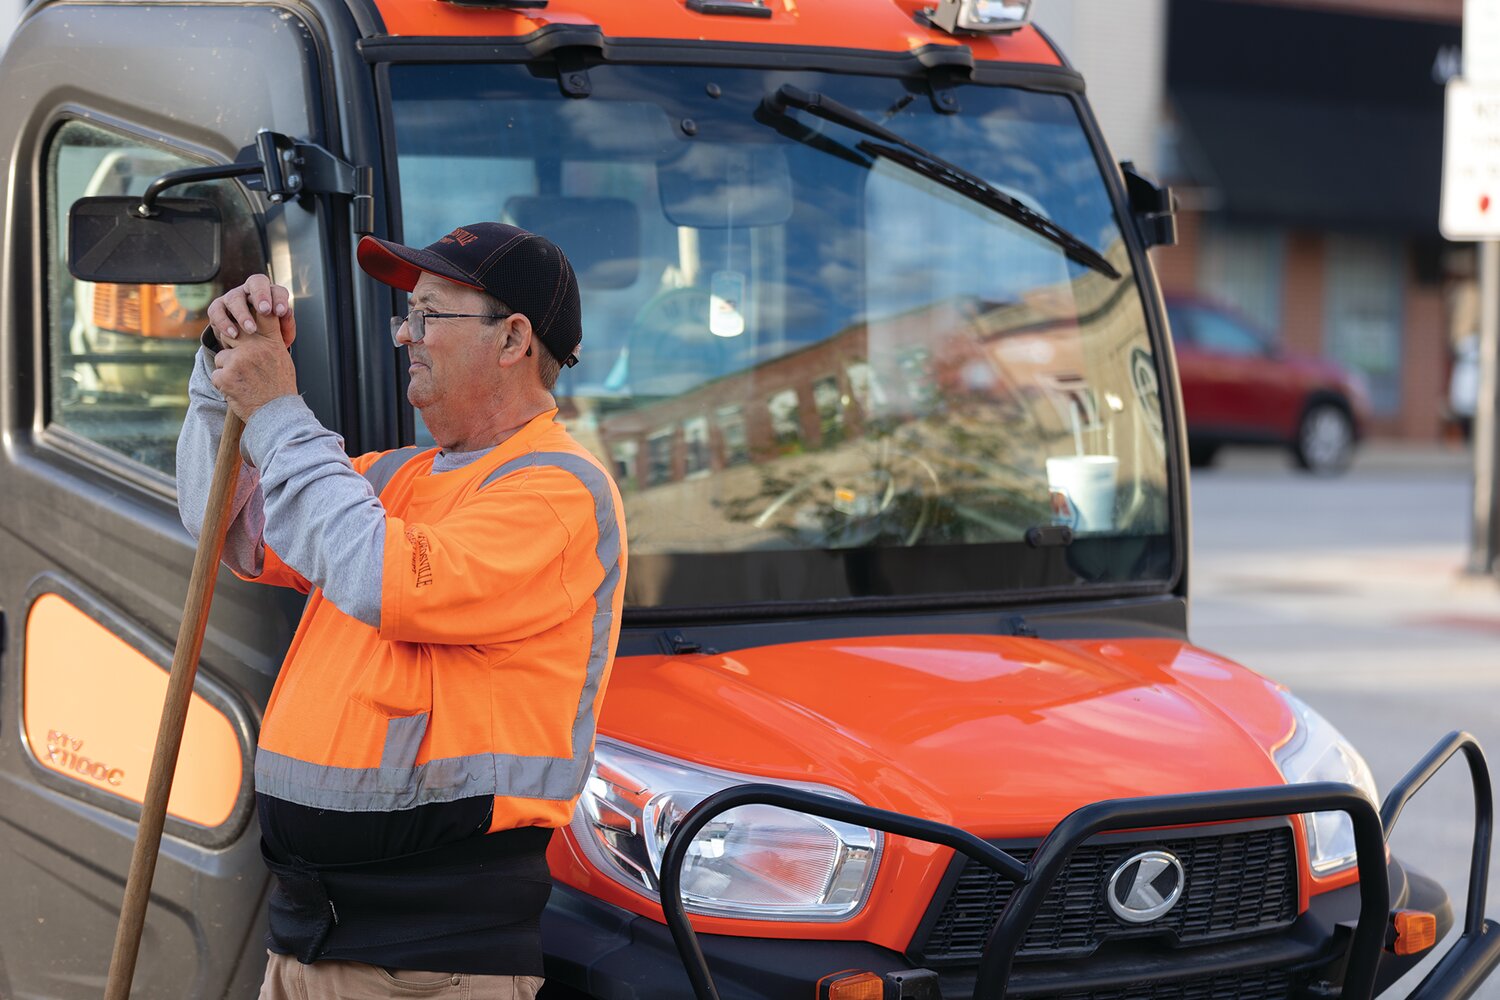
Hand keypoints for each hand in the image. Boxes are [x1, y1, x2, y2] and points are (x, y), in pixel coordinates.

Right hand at [206, 274, 295, 349]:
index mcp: (270, 295)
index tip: (281, 312)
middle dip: (261, 295)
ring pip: (235, 298)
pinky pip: (216, 311)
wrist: (245, 348)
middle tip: (265, 311)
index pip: (276, 290)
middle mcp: (251, 292)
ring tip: (251, 330)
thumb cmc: (268, 337)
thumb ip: (287, 325)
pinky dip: (224, 323)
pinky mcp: (217, 308)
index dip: (279, 298)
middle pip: (255, 282)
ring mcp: (233, 298)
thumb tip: (288, 312)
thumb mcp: (281, 335)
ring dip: (243, 314)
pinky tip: (234, 334)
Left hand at [209, 296, 298, 421]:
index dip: (249, 314)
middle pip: (232, 333)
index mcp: (271, 342)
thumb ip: (267, 342)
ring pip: (222, 357)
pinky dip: (224, 384)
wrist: (277, 414)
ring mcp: (239, 361)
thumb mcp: (281, 358)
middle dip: (232, 344)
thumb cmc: (280, 388)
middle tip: (241, 361)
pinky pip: (217, 374)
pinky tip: (238, 391)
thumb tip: (252, 330)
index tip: (246, 319)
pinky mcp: (226, 376)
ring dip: (228, 370)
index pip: (259, 315)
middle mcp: (255, 348)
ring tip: (244, 383)